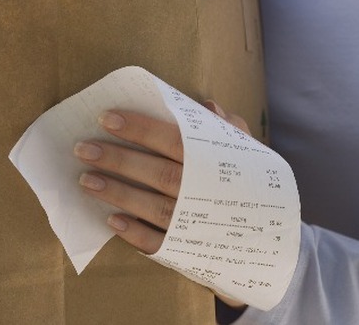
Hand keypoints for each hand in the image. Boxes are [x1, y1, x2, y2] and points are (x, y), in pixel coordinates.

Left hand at [73, 101, 247, 308]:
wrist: (276, 243)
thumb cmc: (254, 188)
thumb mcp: (250, 153)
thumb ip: (229, 128)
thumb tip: (206, 106)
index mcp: (217, 164)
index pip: (174, 140)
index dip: (140, 129)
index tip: (106, 118)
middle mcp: (206, 194)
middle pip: (158, 174)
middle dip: (118, 160)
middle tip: (82, 149)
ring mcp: (198, 225)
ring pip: (154, 208)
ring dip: (118, 194)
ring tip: (85, 181)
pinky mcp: (190, 251)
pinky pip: (160, 244)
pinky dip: (135, 234)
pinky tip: (111, 221)